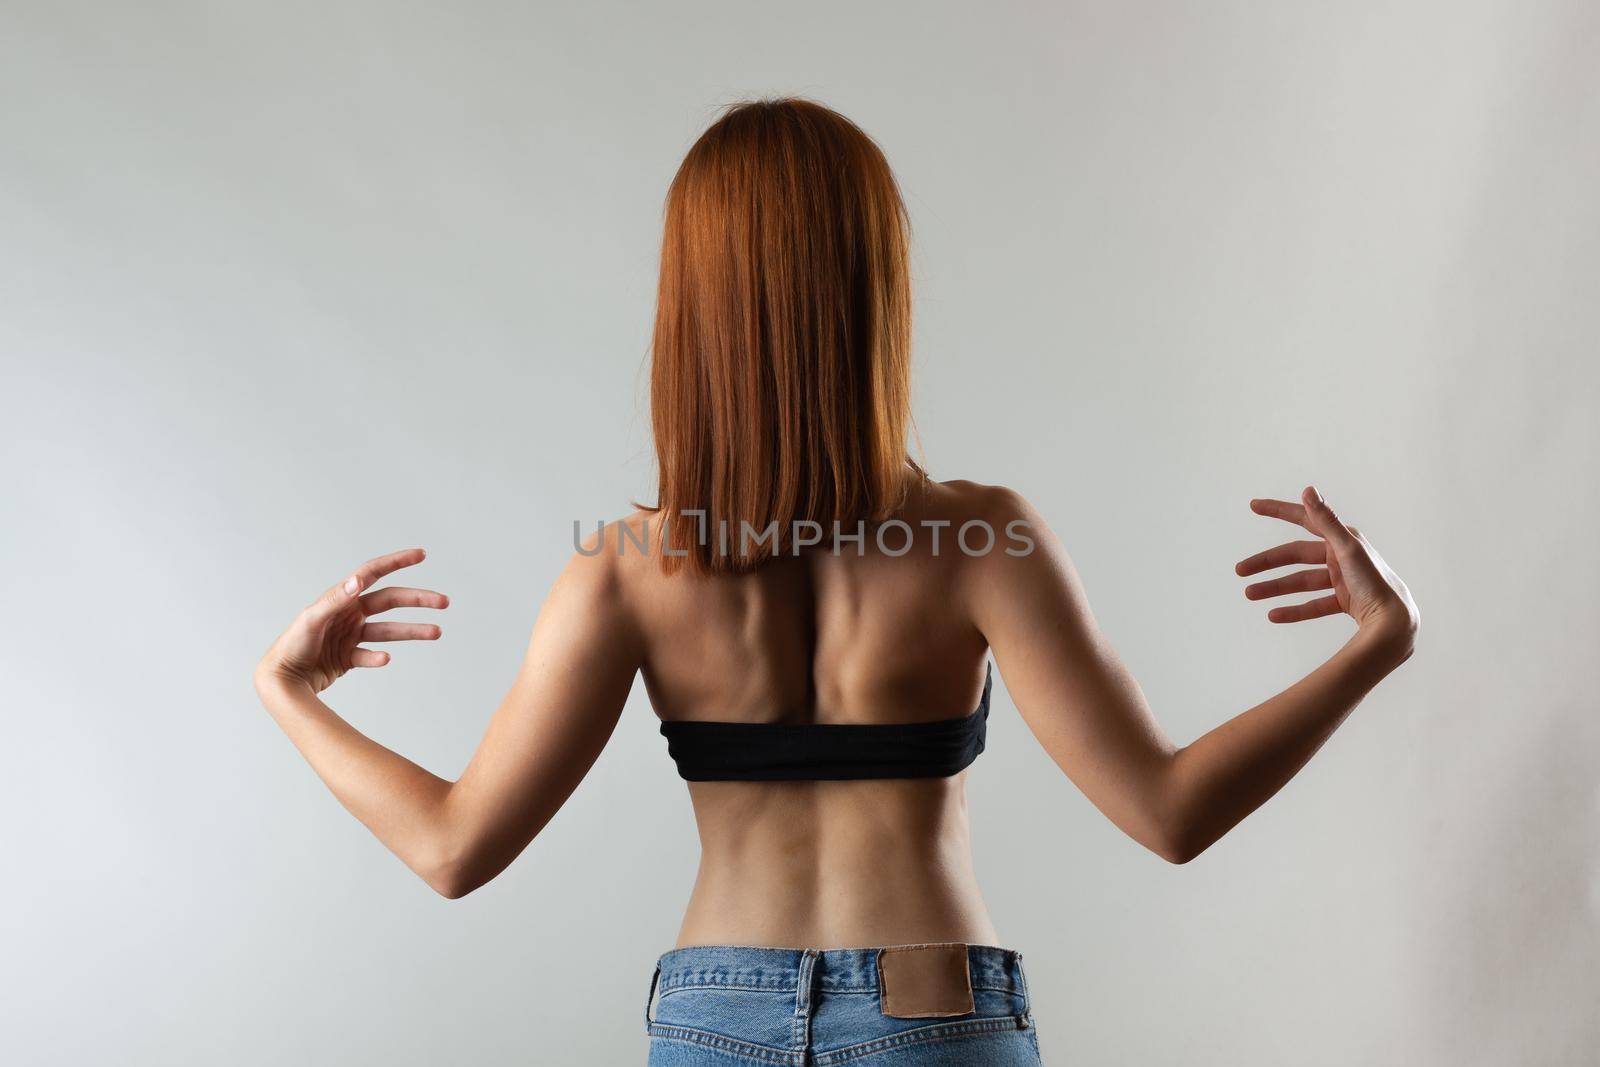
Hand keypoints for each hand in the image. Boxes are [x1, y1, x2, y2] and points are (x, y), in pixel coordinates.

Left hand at [255, 548, 448, 693]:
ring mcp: (350, 635)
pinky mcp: (348, 656)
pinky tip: (386, 659)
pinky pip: (370, 654)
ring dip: (412, 630)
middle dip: (418, 600)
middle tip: (444, 602)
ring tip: (436, 632)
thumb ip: (335, 600)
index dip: (397, 562)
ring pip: (388, 629)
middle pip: (390, 601)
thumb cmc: (291, 647)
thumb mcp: (312, 620)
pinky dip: (378, 657)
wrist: (282, 681)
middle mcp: (348, 613)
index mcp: (341, 598)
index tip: (421, 555)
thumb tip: (358, 580)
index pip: (373, 573)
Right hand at [1236, 487, 1418, 654]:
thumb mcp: (1347, 548)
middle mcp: (1341, 555)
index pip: (1303, 519)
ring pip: (1301, 581)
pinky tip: (1274, 615)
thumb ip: (1325, 520)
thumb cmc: (1375, 581)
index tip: (1254, 506)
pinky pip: (1313, 604)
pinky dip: (1294, 610)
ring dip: (1275, 588)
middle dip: (1266, 563)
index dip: (1278, 510)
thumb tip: (1307, 489)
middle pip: (1295, 556)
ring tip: (1250, 595)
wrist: (1395, 622)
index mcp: (1342, 538)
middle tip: (1239, 570)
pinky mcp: (1345, 600)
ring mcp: (1342, 579)